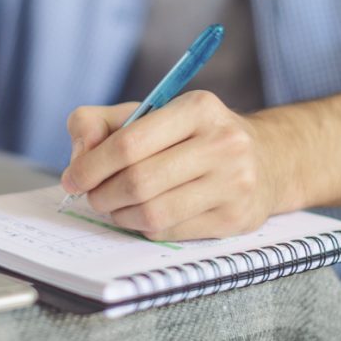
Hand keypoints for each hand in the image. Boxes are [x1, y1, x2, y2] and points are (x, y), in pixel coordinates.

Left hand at [62, 91, 284, 241]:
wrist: (267, 159)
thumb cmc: (195, 136)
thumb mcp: (153, 113)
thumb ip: (102, 122)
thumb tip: (80, 155)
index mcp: (198, 108)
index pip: (130, 142)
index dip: (92, 165)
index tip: (74, 177)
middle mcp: (222, 143)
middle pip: (138, 181)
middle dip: (102, 193)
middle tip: (92, 195)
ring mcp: (233, 184)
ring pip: (152, 212)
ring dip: (120, 214)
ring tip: (115, 206)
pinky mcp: (235, 218)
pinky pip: (169, 231)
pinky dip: (144, 227)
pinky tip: (144, 214)